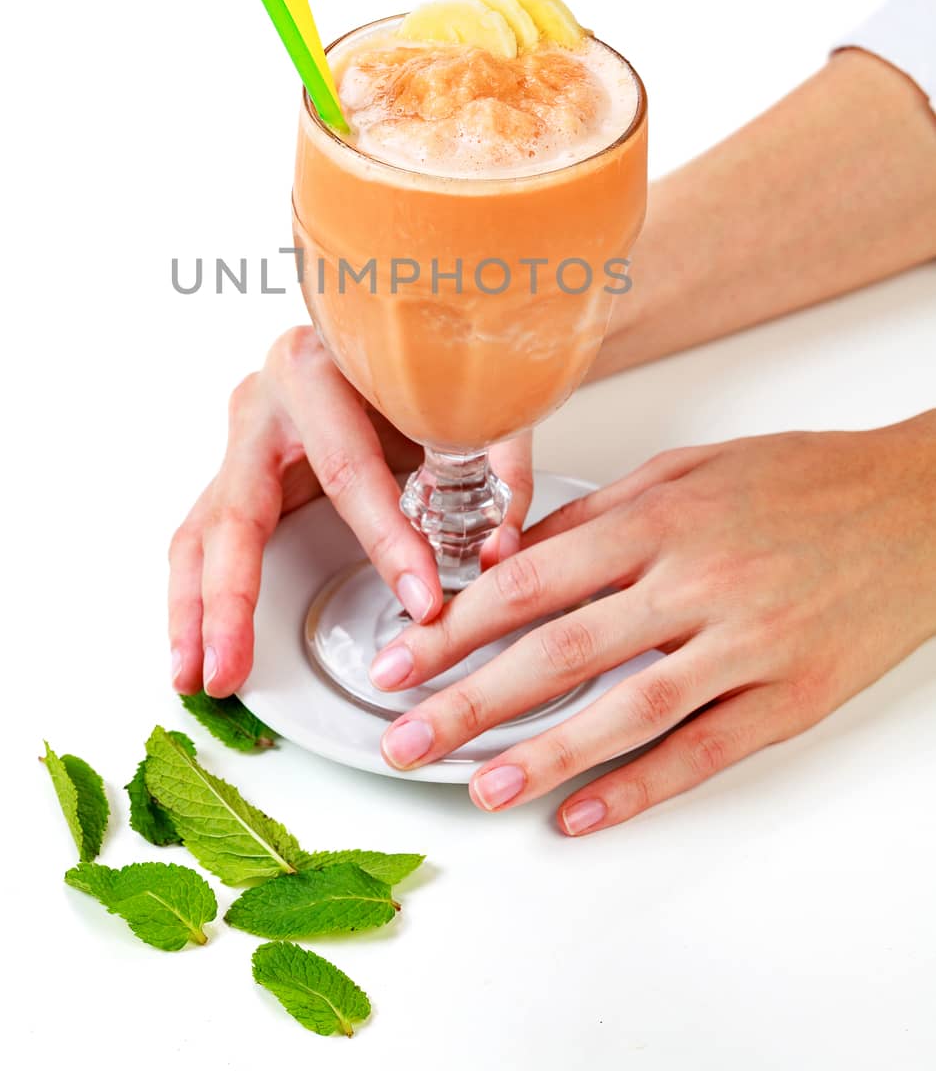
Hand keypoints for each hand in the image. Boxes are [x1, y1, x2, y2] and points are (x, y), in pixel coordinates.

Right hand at [167, 325, 532, 696]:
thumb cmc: (420, 364)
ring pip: (200, 531)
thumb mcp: (468, 400)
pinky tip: (195, 651)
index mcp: (319, 370)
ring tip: (196, 678)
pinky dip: (196, 600)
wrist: (390, 331)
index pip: (348, 468)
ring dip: (194, 612)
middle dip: (233, 596)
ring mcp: (241, 438)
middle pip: (238, 509)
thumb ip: (497, 464)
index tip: (421, 599)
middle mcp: (265, 402)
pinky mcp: (235, 472)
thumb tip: (500, 552)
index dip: (386, 539)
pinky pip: (201, 539)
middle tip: (234, 666)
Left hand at [369, 414, 935, 833]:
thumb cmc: (799, 481)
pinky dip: (641, 787)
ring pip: (627, 709)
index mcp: (659, 517)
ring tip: (478, 788)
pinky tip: (584, 813)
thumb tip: (507, 560)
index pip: (530, 581)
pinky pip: (707, 750)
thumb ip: (596, 517)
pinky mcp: (794, 694)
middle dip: (470, 698)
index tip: (400, 656)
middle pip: (560, 649)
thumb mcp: (685, 470)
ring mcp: (747, 641)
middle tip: (404, 737)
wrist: (916, 504)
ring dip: (544, 754)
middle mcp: (696, 579)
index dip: (455, 626)